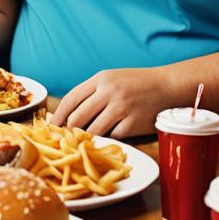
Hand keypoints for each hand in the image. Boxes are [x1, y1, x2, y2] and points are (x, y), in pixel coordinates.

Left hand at [51, 68, 169, 137]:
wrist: (167, 86)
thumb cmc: (136, 83)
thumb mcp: (112, 79)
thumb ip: (93, 92)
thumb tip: (69, 114)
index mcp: (101, 79)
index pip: (71, 98)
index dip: (59, 114)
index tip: (52, 126)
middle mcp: (109, 92)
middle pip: (78, 117)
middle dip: (70, 130)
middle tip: (67, 139)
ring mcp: (121, 108)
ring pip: (93, 130)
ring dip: (89, 137)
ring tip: (87, 140)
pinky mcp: (132, 123)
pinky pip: (113, 137)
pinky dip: (111, 138)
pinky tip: (115, 133)